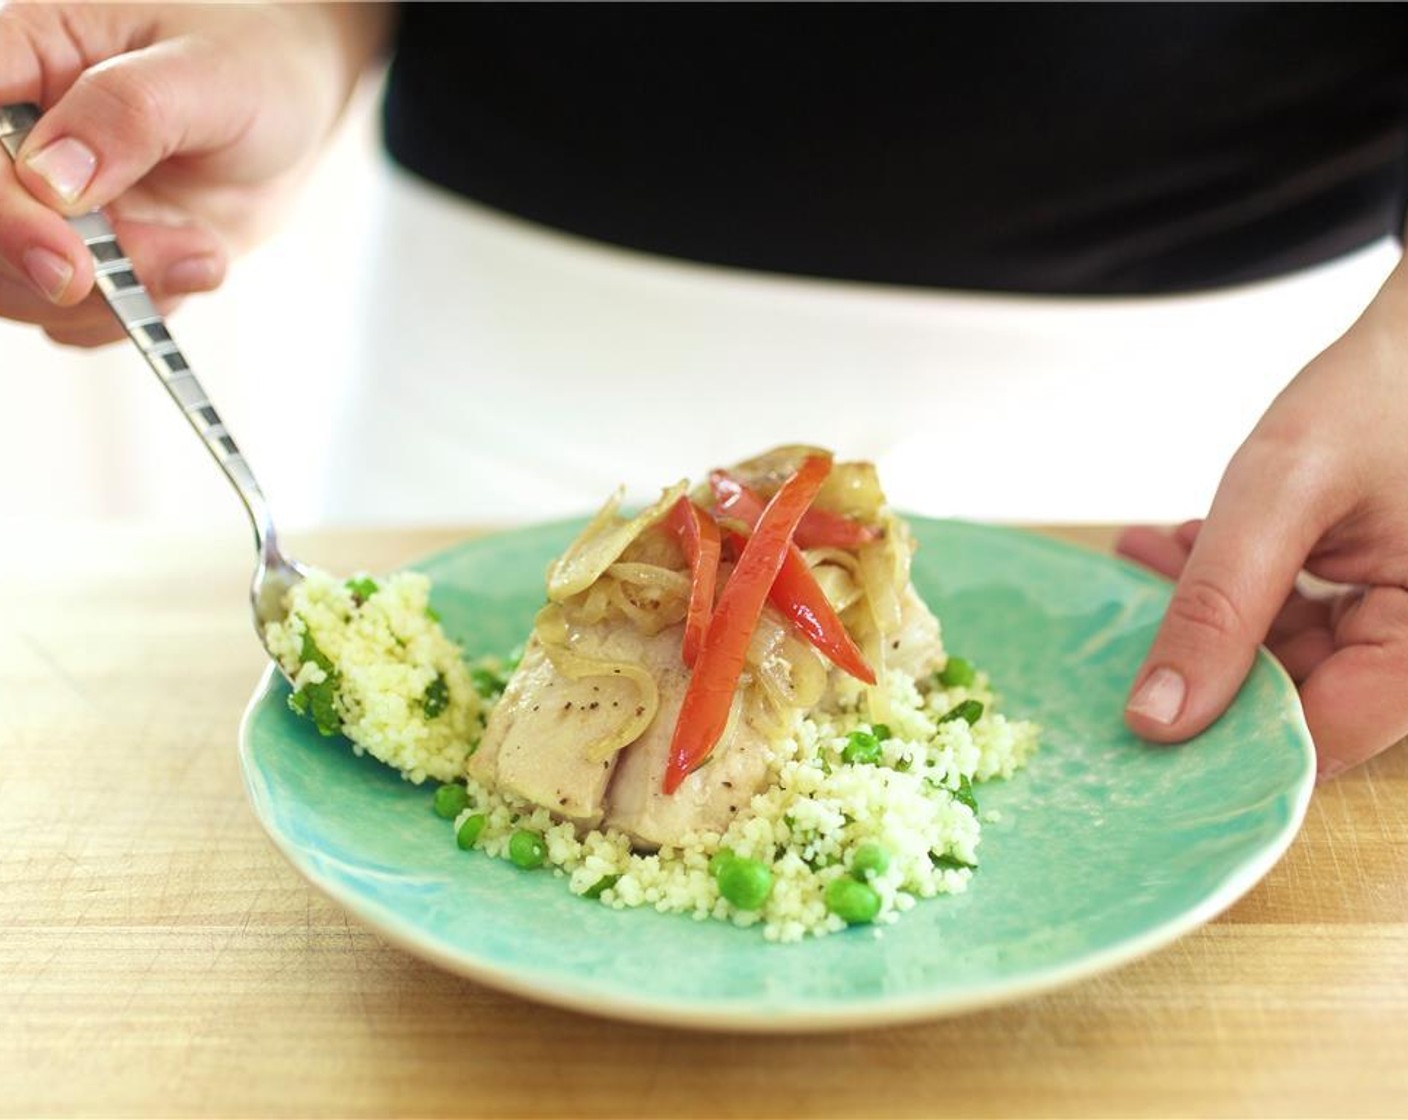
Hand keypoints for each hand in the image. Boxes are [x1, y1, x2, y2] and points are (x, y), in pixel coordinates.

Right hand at [0, 2, 389, 345]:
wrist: (293, 106)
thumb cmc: (249, 61)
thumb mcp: (208, 73)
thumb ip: (127, 113)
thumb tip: (50, 177)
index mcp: (20, 56)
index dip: (0, 211)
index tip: (64, 255)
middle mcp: (14, 137)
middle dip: (64, 269)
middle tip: (167, 259)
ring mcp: (44, 203)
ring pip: (20, 287)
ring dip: (116, 295)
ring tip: (200, 247)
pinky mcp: (83, 253)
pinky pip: (77, 316)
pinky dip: (138, 309)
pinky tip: (192, 259)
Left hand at [1118, 253, 1407, 778]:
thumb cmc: (1382, 394)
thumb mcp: (1281, 496)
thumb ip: (1217, 607)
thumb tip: (1157, 719)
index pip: (1317, 741)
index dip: (1219, 742)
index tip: (1129, 725)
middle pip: (1293, 702)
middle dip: (1197, 656)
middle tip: (1120, 616)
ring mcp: (1397, 625)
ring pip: (1280, 658)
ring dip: (1203, 614)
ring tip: (1142, 559)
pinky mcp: (1376, 598)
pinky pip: (1294, 618)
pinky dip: (1234, 587)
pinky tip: (1177, 546)